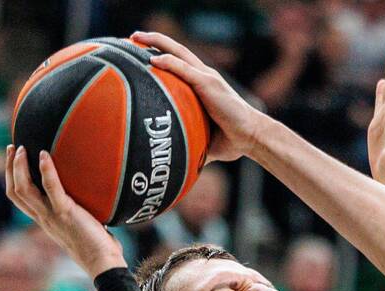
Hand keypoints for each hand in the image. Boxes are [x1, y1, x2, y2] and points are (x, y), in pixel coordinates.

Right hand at [5, 145, 123, 276]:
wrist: (103, 263)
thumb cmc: (98, 247)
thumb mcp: (81, 225)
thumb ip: (78, 211)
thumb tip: (90, 195)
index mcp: (45, 220)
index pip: (19, 198)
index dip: (11, 177)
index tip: (13, 158)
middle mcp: (43, 218)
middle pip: (15, 191)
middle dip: (9, 167)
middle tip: (12, 147)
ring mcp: (52, 216)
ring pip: (23, 189)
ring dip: (19, 166)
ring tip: (21, 148)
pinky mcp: (66, 213)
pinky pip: (51, 188)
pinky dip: (46, 170)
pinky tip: (45, 155)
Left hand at [131, 31, 265, 162]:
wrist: (251, 138)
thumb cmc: (232, 139)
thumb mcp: (204, 139)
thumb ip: (190, 141)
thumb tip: (176, 160)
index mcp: (203, 85)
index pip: (179, 63)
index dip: (161, 53)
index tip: (140, 51)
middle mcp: (204, 76)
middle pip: (176, 50)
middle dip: (154, 40)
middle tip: (133, 36)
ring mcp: (207, 78)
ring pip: (178, 52)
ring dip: (157, 42)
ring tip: (136, 37)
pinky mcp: (209, 84)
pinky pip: (185, 69)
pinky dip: (169, 63)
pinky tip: (153, 59)